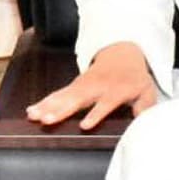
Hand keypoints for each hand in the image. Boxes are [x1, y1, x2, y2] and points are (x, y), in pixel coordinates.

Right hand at [25, 42, 157, 129]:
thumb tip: (145, 126)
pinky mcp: (74, 86)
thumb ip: (145, 109)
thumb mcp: (146, 92)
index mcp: (116, 90)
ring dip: (47, 106)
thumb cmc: (135, 78)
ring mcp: (82, 85)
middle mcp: (96, 87)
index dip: (95, 114)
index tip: (84, 125)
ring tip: (33, 116)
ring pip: (63, 96)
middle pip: (77, 100)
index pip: (105, 103)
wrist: (122, 54)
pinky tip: (31, 110)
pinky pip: (57, 94)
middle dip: (61, 110)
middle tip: (47, 120)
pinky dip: (43, 102)